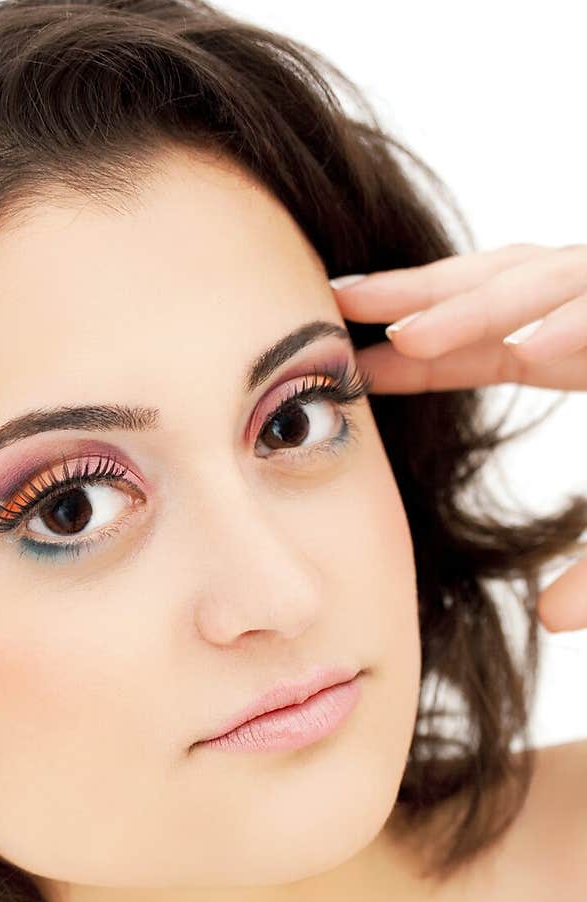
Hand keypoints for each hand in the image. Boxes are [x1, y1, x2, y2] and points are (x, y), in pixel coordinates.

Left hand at [329, 242, 586, 632]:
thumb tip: (546, 617)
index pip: (488, 343)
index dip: (420, 345)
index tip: (350, 359)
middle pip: (506, 291)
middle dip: (425, 295)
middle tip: (339, 305)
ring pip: (560, 283)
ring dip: (485, 307)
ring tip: (406, 334)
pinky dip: (577, 325)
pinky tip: (524, 351)